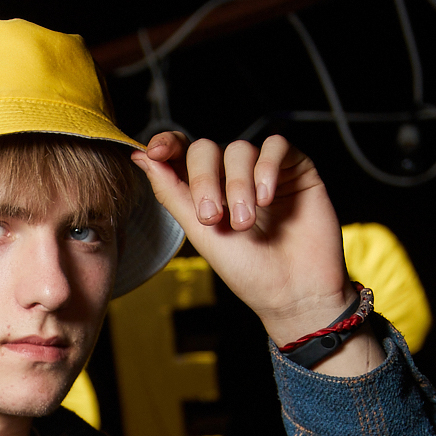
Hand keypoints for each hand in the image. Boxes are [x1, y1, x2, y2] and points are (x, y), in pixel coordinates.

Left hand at [130, 132, 362, 357]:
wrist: (294, 292)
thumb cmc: (249, 271)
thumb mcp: (201, 233)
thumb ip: (171, 193)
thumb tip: (140, 156)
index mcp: (205, 192)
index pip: (182, 153)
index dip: (167, 143)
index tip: (155, 152)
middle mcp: (232, 177)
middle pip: (207, 149)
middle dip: (204, 180)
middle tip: (212, 217)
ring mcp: (264, 171)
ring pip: (240, 149)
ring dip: (237, 185)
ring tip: (245, 222)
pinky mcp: (295, 169)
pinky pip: (277, 146)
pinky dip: (266, 167)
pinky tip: (267, 197)